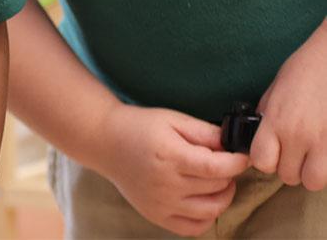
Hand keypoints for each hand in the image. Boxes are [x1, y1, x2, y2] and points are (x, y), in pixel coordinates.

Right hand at [97, 103, 248, 235]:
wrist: (104, 141)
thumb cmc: (139, 126)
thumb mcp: (171, 119)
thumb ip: (204, 131)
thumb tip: (233, 145)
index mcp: (169, 156)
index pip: (216, 168)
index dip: (237, 162)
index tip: (243, 156)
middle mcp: (165, 184)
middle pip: (216, 187)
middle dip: (228, 174)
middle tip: (223, 162)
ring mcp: (161, 203)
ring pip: (211, 209)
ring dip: (223, 196)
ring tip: (217, 181)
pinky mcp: (156, 215)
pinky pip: (193, 227)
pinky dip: (207, 217)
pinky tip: (204, 200)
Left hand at [250, 22, 326, 189]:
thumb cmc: (304, 70)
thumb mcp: (275, 91)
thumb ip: (267, 117)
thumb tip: (258, 137)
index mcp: (277, 121)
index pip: (261, 161)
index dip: (266, 161)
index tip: (272, 154)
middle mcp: (299, 136)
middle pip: (288, 175)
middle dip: (291, 167)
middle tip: (296, 153)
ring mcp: (324, 143)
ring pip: (313, 181)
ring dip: (312, 173)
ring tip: (314, 156)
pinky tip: (325, 152)